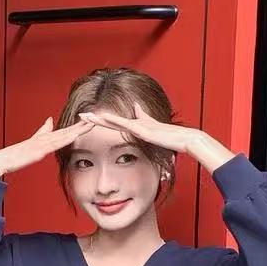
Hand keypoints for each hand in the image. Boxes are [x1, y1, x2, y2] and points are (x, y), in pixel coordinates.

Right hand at [0, 116, 95, 179]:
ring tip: (90, 123)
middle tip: (95, 118)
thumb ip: (42, 131)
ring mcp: (43, 143)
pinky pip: (56, 143)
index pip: (65, 132)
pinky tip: (74, 134)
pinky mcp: (39, 149)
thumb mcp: (32, 142)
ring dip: (77, 129)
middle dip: (82, 125)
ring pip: (64, 134)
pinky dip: (66, 138)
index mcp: (45, 138)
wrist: (3, 159)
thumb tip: (50, 120)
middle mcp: (46, 138)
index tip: (89, 121)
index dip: (77, 126)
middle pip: (68, 131)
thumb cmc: (16, 154)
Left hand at [77, 103, 234, 171]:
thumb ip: (153, 144)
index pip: (117, 126)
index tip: (91, 124)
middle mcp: (137, 124)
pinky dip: (111, 122)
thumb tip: (151, 149)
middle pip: (112, 121)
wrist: (185, 140)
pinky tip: (100, 119)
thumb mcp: (158, 144)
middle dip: (96, 119)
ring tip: (83, 116)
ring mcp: (139, 125)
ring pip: (114, 121)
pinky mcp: (142, 129)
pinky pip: (123, 125)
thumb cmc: (174, 144)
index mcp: (138, 129)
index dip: (104, 124)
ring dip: (99, 119)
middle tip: (81, 116)